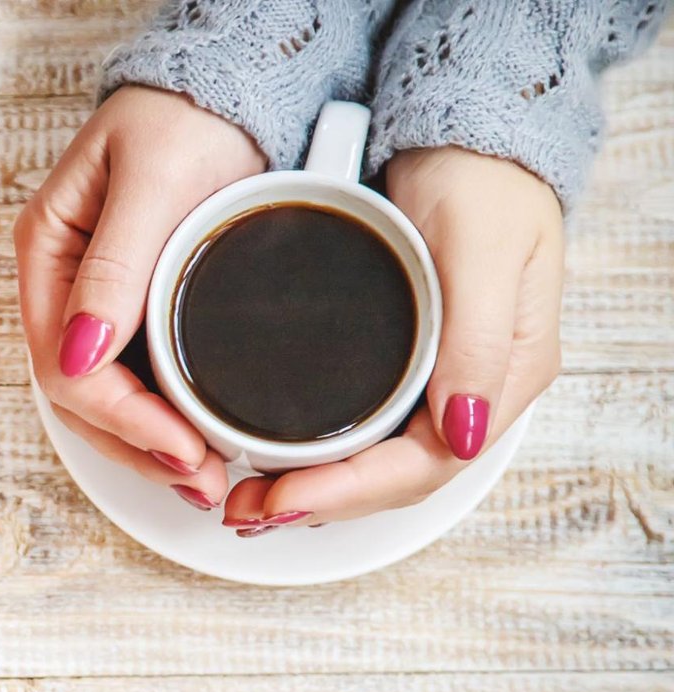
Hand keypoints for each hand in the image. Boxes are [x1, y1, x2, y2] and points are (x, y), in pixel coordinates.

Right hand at [16, 87, 265, 510]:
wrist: (233, 87)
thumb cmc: (189, 114)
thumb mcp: (154, 178)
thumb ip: (116, 266)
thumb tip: (83, 355)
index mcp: (48, 254)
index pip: (65, 365)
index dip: (122, 417)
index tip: (181, 444)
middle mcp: (65, 289)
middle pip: (80, 399)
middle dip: (137, 448)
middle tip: (202, 479)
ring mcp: (99, 306)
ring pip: (106, 403)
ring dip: (148, 449)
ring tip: (204, 480)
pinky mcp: (139, 314)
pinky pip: (138, 385)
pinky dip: (164, 424)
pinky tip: (195, 448)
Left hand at [222, 148, 563, 532]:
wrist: (466, 122)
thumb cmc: (481, 175)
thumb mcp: (481, 247)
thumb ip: (477, 339)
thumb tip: (463, 433)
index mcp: (505, 374)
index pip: (426, 464)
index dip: (351, 492)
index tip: (284, 497)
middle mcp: (472, 387)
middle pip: (393, 477)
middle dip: (318, 501)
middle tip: (243, 511)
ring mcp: (440, 376)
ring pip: (374, 461)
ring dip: (311, 488)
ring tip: (245, 500)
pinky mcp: (403, 357)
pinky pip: (361, 427)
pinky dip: (315, 454)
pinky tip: (271, 459)